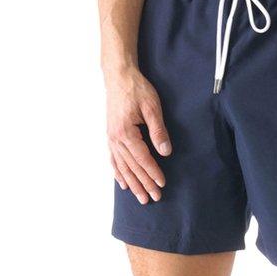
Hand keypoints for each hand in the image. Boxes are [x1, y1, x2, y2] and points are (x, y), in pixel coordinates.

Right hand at [106, 68, 171, 203]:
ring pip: (122, 166)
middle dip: (144, 184)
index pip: (142, 158)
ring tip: (140, 197)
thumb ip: (158, 131)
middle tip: (154, 198)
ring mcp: (111, 138)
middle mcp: (115, 139)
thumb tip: (165, 152)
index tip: (162, 184)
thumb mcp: (152, 107)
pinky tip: (122, 183)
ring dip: (131, 183)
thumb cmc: (137, 90)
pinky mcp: (110, 135)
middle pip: (132, 167)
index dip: (153, 172)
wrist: (119, 77)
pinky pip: (113, 159)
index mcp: (125, 132)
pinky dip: (118, 173)